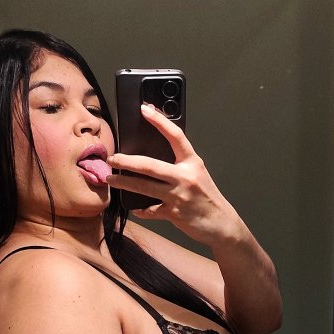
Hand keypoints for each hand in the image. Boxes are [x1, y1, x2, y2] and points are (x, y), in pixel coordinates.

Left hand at [107, 104, 242, 245]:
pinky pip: (150, 211)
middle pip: (149, 166)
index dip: (160, 121)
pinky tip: (134, 208)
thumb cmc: (208, 198)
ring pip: (144, 187)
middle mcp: (185, 177)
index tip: (145, 109)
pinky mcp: (174, 214)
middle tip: (112, 158)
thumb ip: (180, 164)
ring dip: (124, 183)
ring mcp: (178, 196)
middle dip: (126, 161)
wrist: (222, 224)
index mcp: (192, 163)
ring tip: (111, 179)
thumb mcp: (198, 174)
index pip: (176, 136)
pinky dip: (141, 210)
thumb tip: (156, 155)